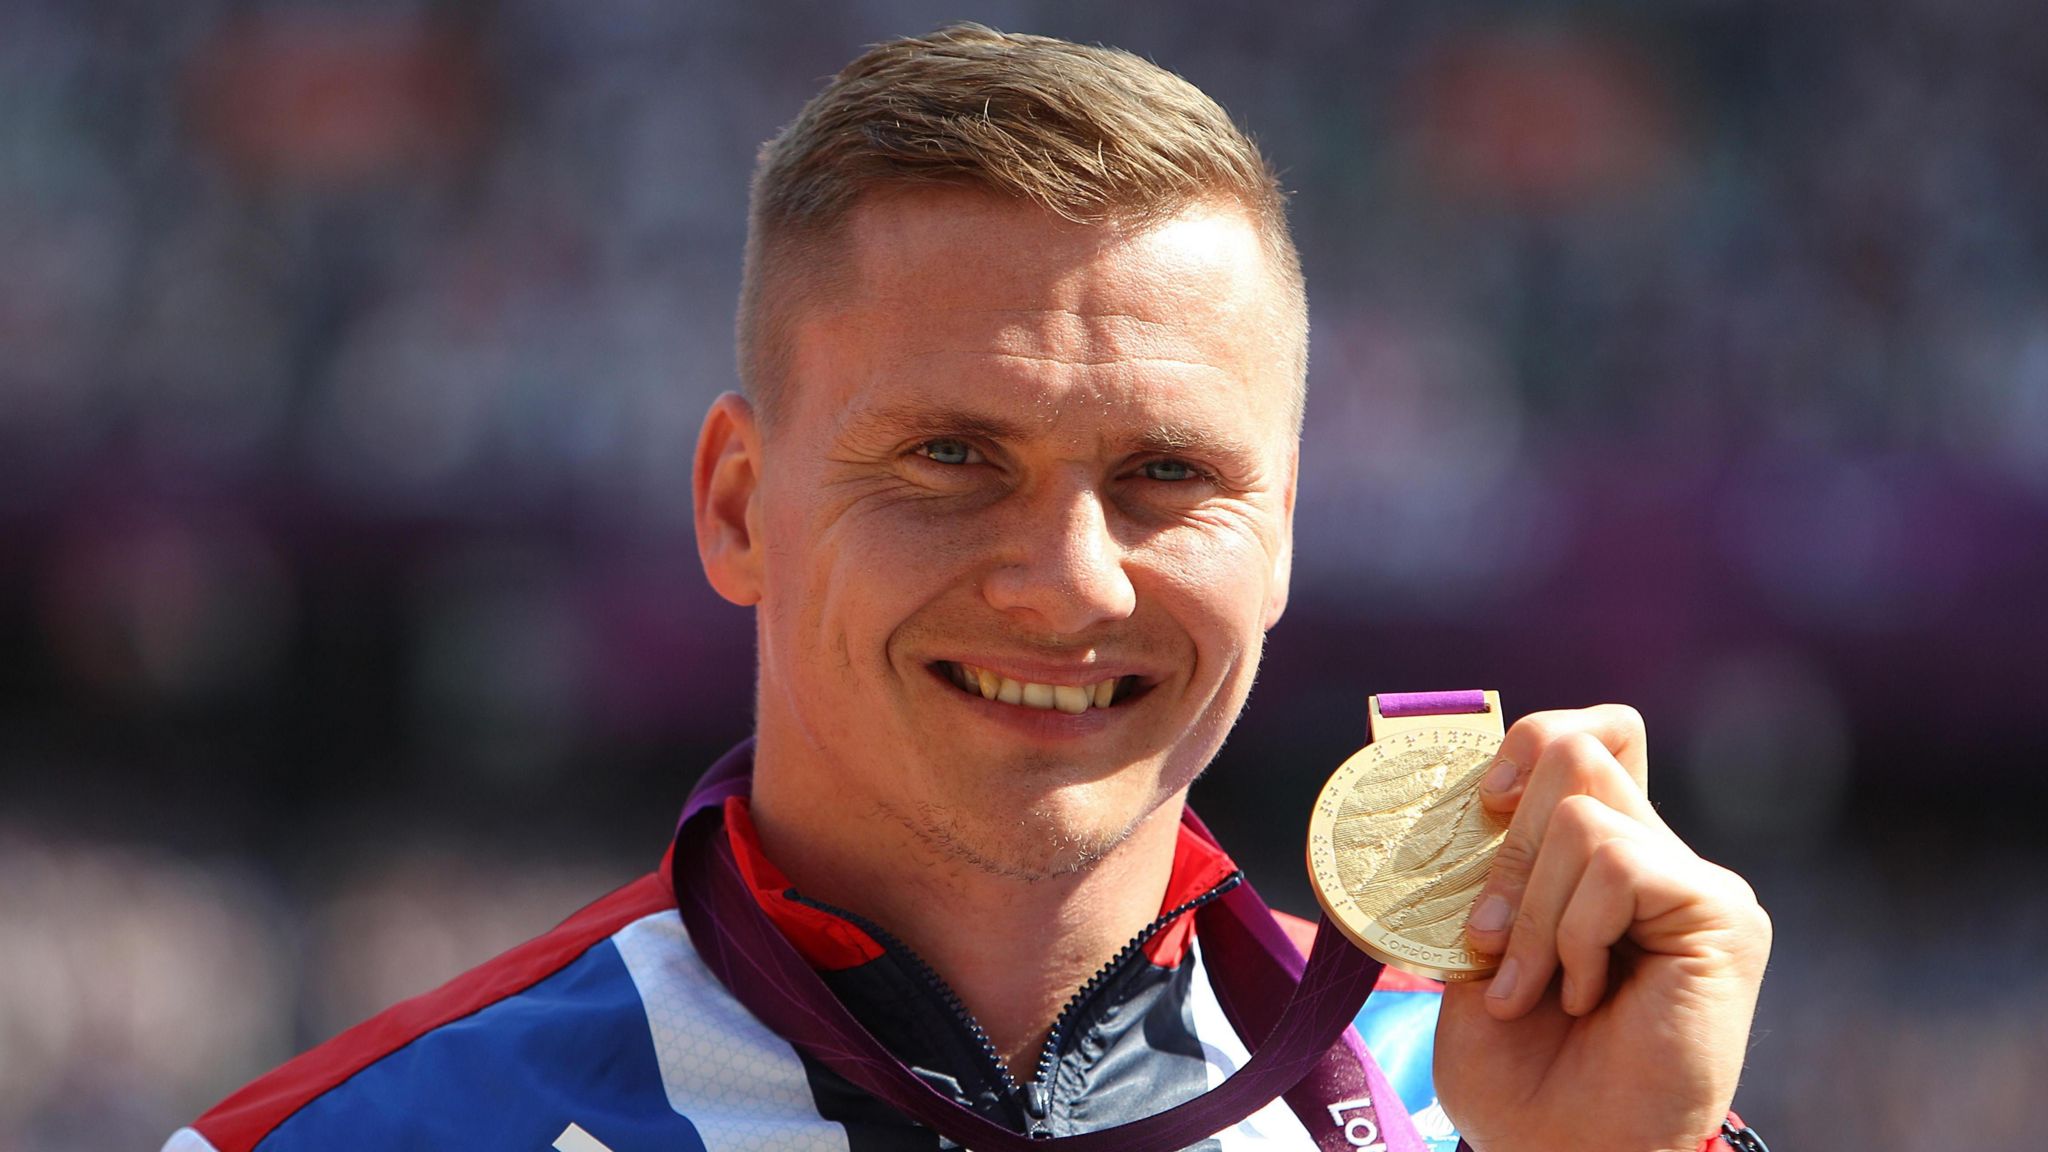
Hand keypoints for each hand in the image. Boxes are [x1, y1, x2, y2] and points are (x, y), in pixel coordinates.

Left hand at [1432, 706, 1770, 1151]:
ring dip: (1532, 910)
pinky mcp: (1721, 914)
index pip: (1585, 736)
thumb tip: (1479, 789)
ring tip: (1535, 989)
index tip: (1477, 806)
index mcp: (1594, 858)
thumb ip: (1488, 865)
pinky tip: (1586, 994)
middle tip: (1490, 941)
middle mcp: (1649, 856)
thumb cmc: (1516, 1074)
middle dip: (1506, 845)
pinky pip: (1617, 864)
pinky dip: (1575, 933)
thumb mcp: (1474, 950)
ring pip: (1582, 811)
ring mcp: (1690, 882)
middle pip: (1578, 748)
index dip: (1526, 744)